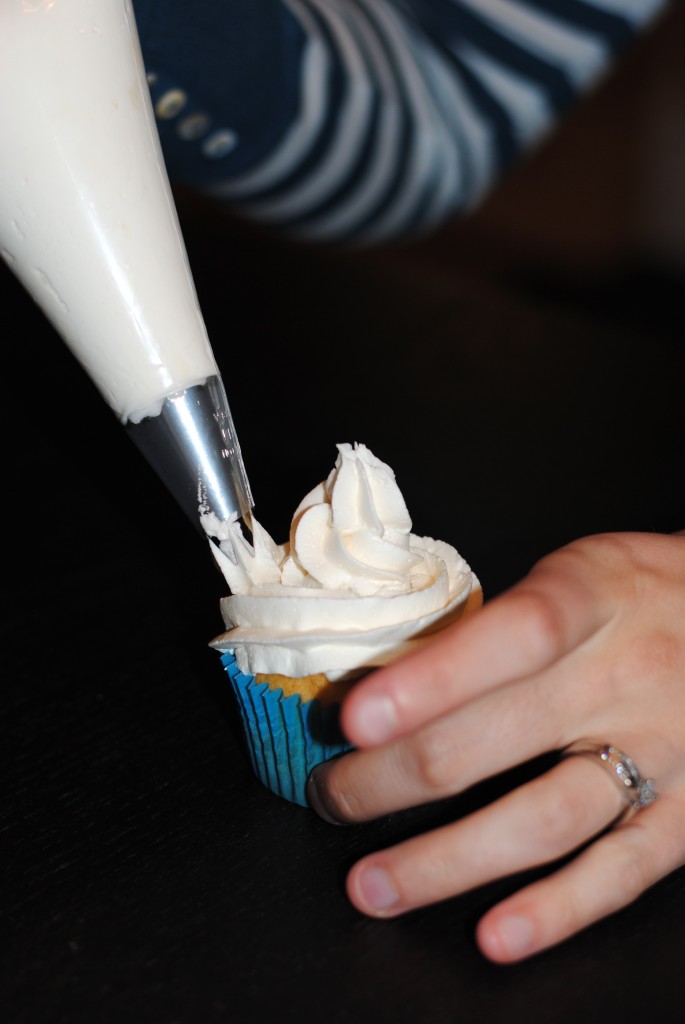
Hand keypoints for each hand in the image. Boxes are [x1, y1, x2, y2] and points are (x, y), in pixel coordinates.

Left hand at [307, 531, 684, 961]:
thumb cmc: (636, 593)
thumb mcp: (575, 574)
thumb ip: (497, 625)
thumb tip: (394, 681)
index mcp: (587, 602)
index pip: (504, 641)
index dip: (426, 682)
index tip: (352, 719)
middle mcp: (621, 679)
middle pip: (493, 740)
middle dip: (393, 777)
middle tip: (331, 798)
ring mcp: (659, 752)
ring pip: (543, 818)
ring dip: (448, 859)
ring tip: (374, 884)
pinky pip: (619, 871)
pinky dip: (557, 910)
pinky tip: (497, 935)